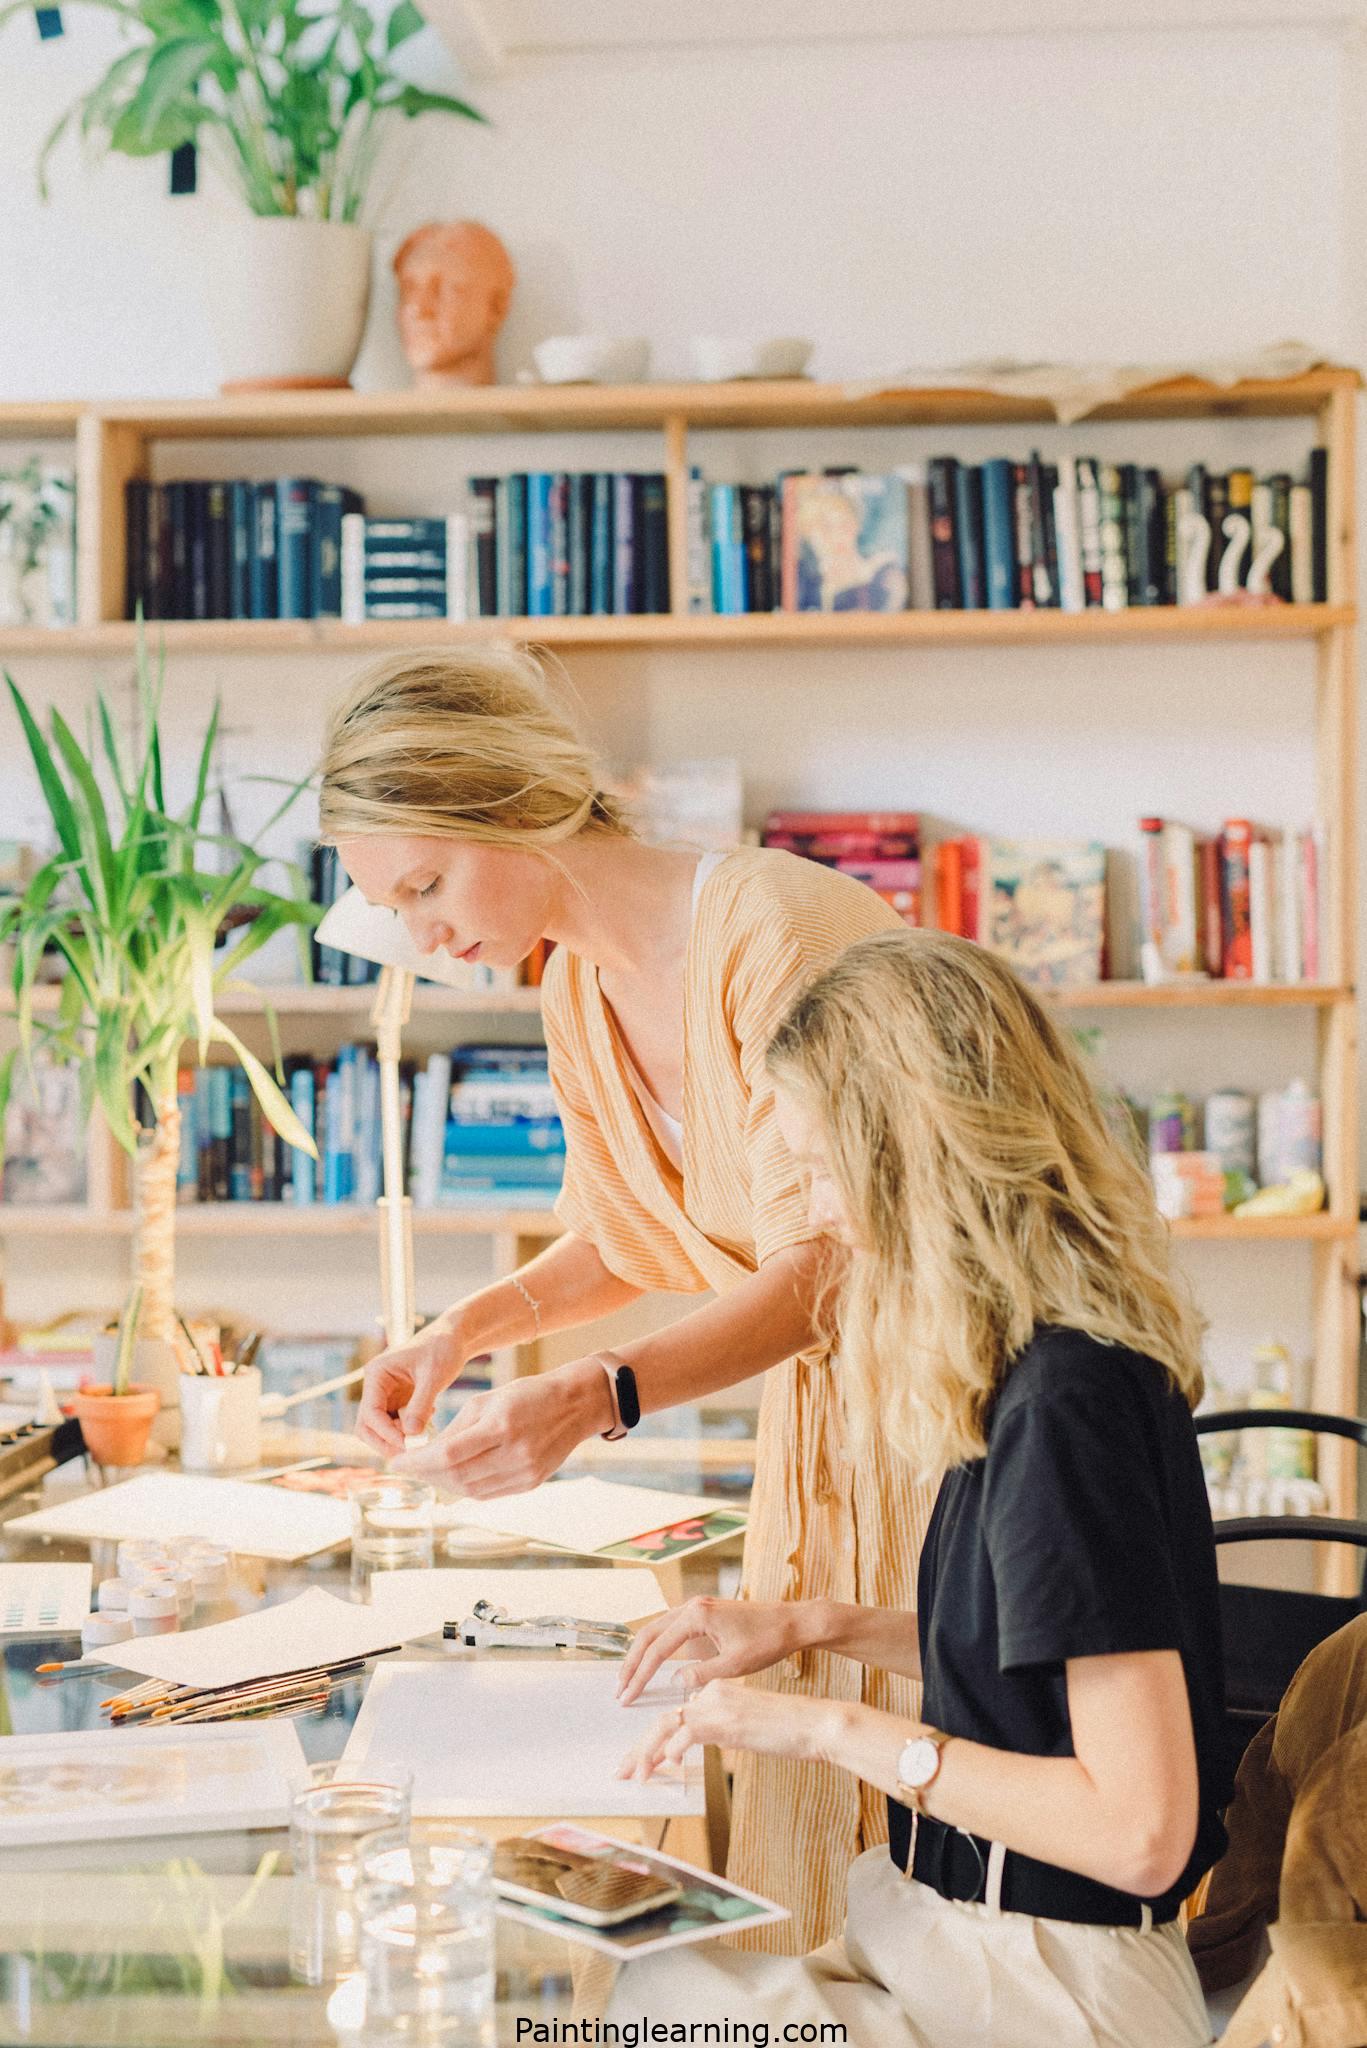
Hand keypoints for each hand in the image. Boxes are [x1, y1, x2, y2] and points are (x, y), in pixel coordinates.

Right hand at [355, 1316, 474, 1455]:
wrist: (454, 1338)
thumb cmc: (443, 1348)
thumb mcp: (434, 1376)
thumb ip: (421, 1404)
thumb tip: (410, 1434)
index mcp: (377, 1374)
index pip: (371, 1413)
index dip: (387, 1432)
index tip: (409, 1443)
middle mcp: (375, 1386)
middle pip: (366, 1425)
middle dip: (385, 1441)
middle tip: (410, 1452)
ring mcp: (385, 1395)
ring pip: (378, 1428)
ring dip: (396, 1439)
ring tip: (421, 1438)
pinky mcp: (397, 1401)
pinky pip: (394, 1425)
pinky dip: (406, 1432)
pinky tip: (427, 1423)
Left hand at [386, 1357, 611, 1494]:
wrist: (575, 1405)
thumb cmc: (527, 1394)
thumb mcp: (487, 1401)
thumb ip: (456, 1429)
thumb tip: (425, 1455)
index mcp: (500, 1427)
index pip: (447, 1455)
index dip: (417, 1463)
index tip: (396, 1462)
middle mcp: (514, 1454)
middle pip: (456, 1477)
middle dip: (426, 1474)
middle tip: (410, 1467)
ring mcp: (524, 1473)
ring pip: (470, 1490)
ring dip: (443, 1483)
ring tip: (429, 1471)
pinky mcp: (530, 1483)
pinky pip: (488, 1493)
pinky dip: (466, 1487)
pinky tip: (456, 1475)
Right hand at [616, 1596, 820, 1703]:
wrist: (791, 1622)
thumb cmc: (767, 1640)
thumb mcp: (735, 1664)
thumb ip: (702, 1674)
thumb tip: (677, 1682)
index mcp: (697, 1615)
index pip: (657, 1649)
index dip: (640, 1676)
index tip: (627, 1696)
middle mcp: (692, 1606)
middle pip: (648, 1635)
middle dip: (632, 1664)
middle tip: (620, 1690)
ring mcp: (697, 1607)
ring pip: (657, 1630)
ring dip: (642, 1654)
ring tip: (629, 1679)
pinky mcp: (703, 1613)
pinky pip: (670, 1629)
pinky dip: (657, 1647)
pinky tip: (652, 1663)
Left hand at [618, 1678, 829, 1781]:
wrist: (813, 1723)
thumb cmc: (786, 1730)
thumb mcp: (746, 1729)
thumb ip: (720, 1732)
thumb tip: (696, 1746)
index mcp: (715, 1691)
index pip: (675, 1716)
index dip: (652, 1742)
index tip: (640, 1763)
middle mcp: (712, 1693)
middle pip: (664, 1720)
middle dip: (639, 1749)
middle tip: (623, 1772)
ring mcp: (718, 1704)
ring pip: (668, 1726)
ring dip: (647, 1753)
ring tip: (635, 1776)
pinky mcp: (726, 1719)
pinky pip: (688, 1734)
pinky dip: (673, 1751)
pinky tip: (669, 1766)